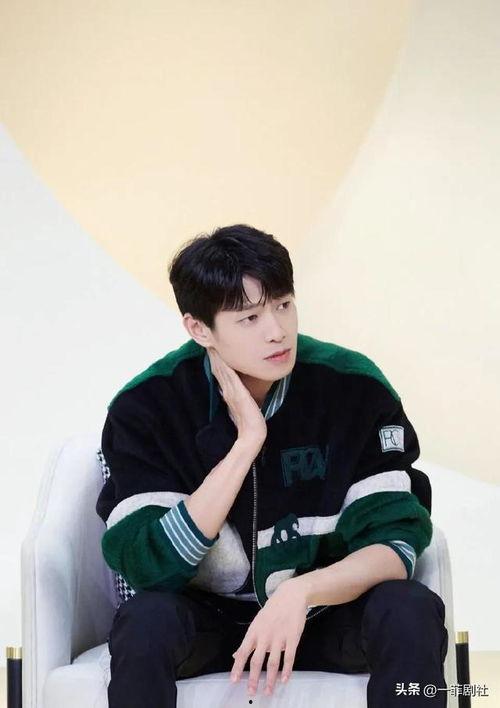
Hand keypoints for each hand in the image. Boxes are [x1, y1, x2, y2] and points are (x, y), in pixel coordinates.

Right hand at [207, 346, 266, 444]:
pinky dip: (222, 363)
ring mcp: (230, 391)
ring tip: (210, 343)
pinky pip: (228, 374)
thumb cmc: (251, 421)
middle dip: (213, 355)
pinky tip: (219, 354)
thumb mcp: (244, 406)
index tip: (212, 348)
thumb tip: (241, 392)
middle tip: (207, 340)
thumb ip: (241, 398)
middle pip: (217, 368)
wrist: (253, 433)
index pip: (220, 373)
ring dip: (215, 356)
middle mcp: (227, 390)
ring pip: (220, 369)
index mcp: (228, 392)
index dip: (215, 360)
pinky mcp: (236, 392)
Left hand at [229, 582, 307, 696]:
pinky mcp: (293, 638)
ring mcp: (279, 637)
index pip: (243, 652)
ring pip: (273, 662)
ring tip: (268, 691)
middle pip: (257, 660)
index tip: (233, 680)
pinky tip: (284, 680)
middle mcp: (265, 635)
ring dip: (270, 679)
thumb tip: (236, 655)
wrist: (291, 596)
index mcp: (254, 631)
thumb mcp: (257, 623)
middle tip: (251, 692)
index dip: (237, 667)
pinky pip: (289, 657)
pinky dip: (287, 670)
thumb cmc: (272, 610)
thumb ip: (248, 641)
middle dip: (253, 678)